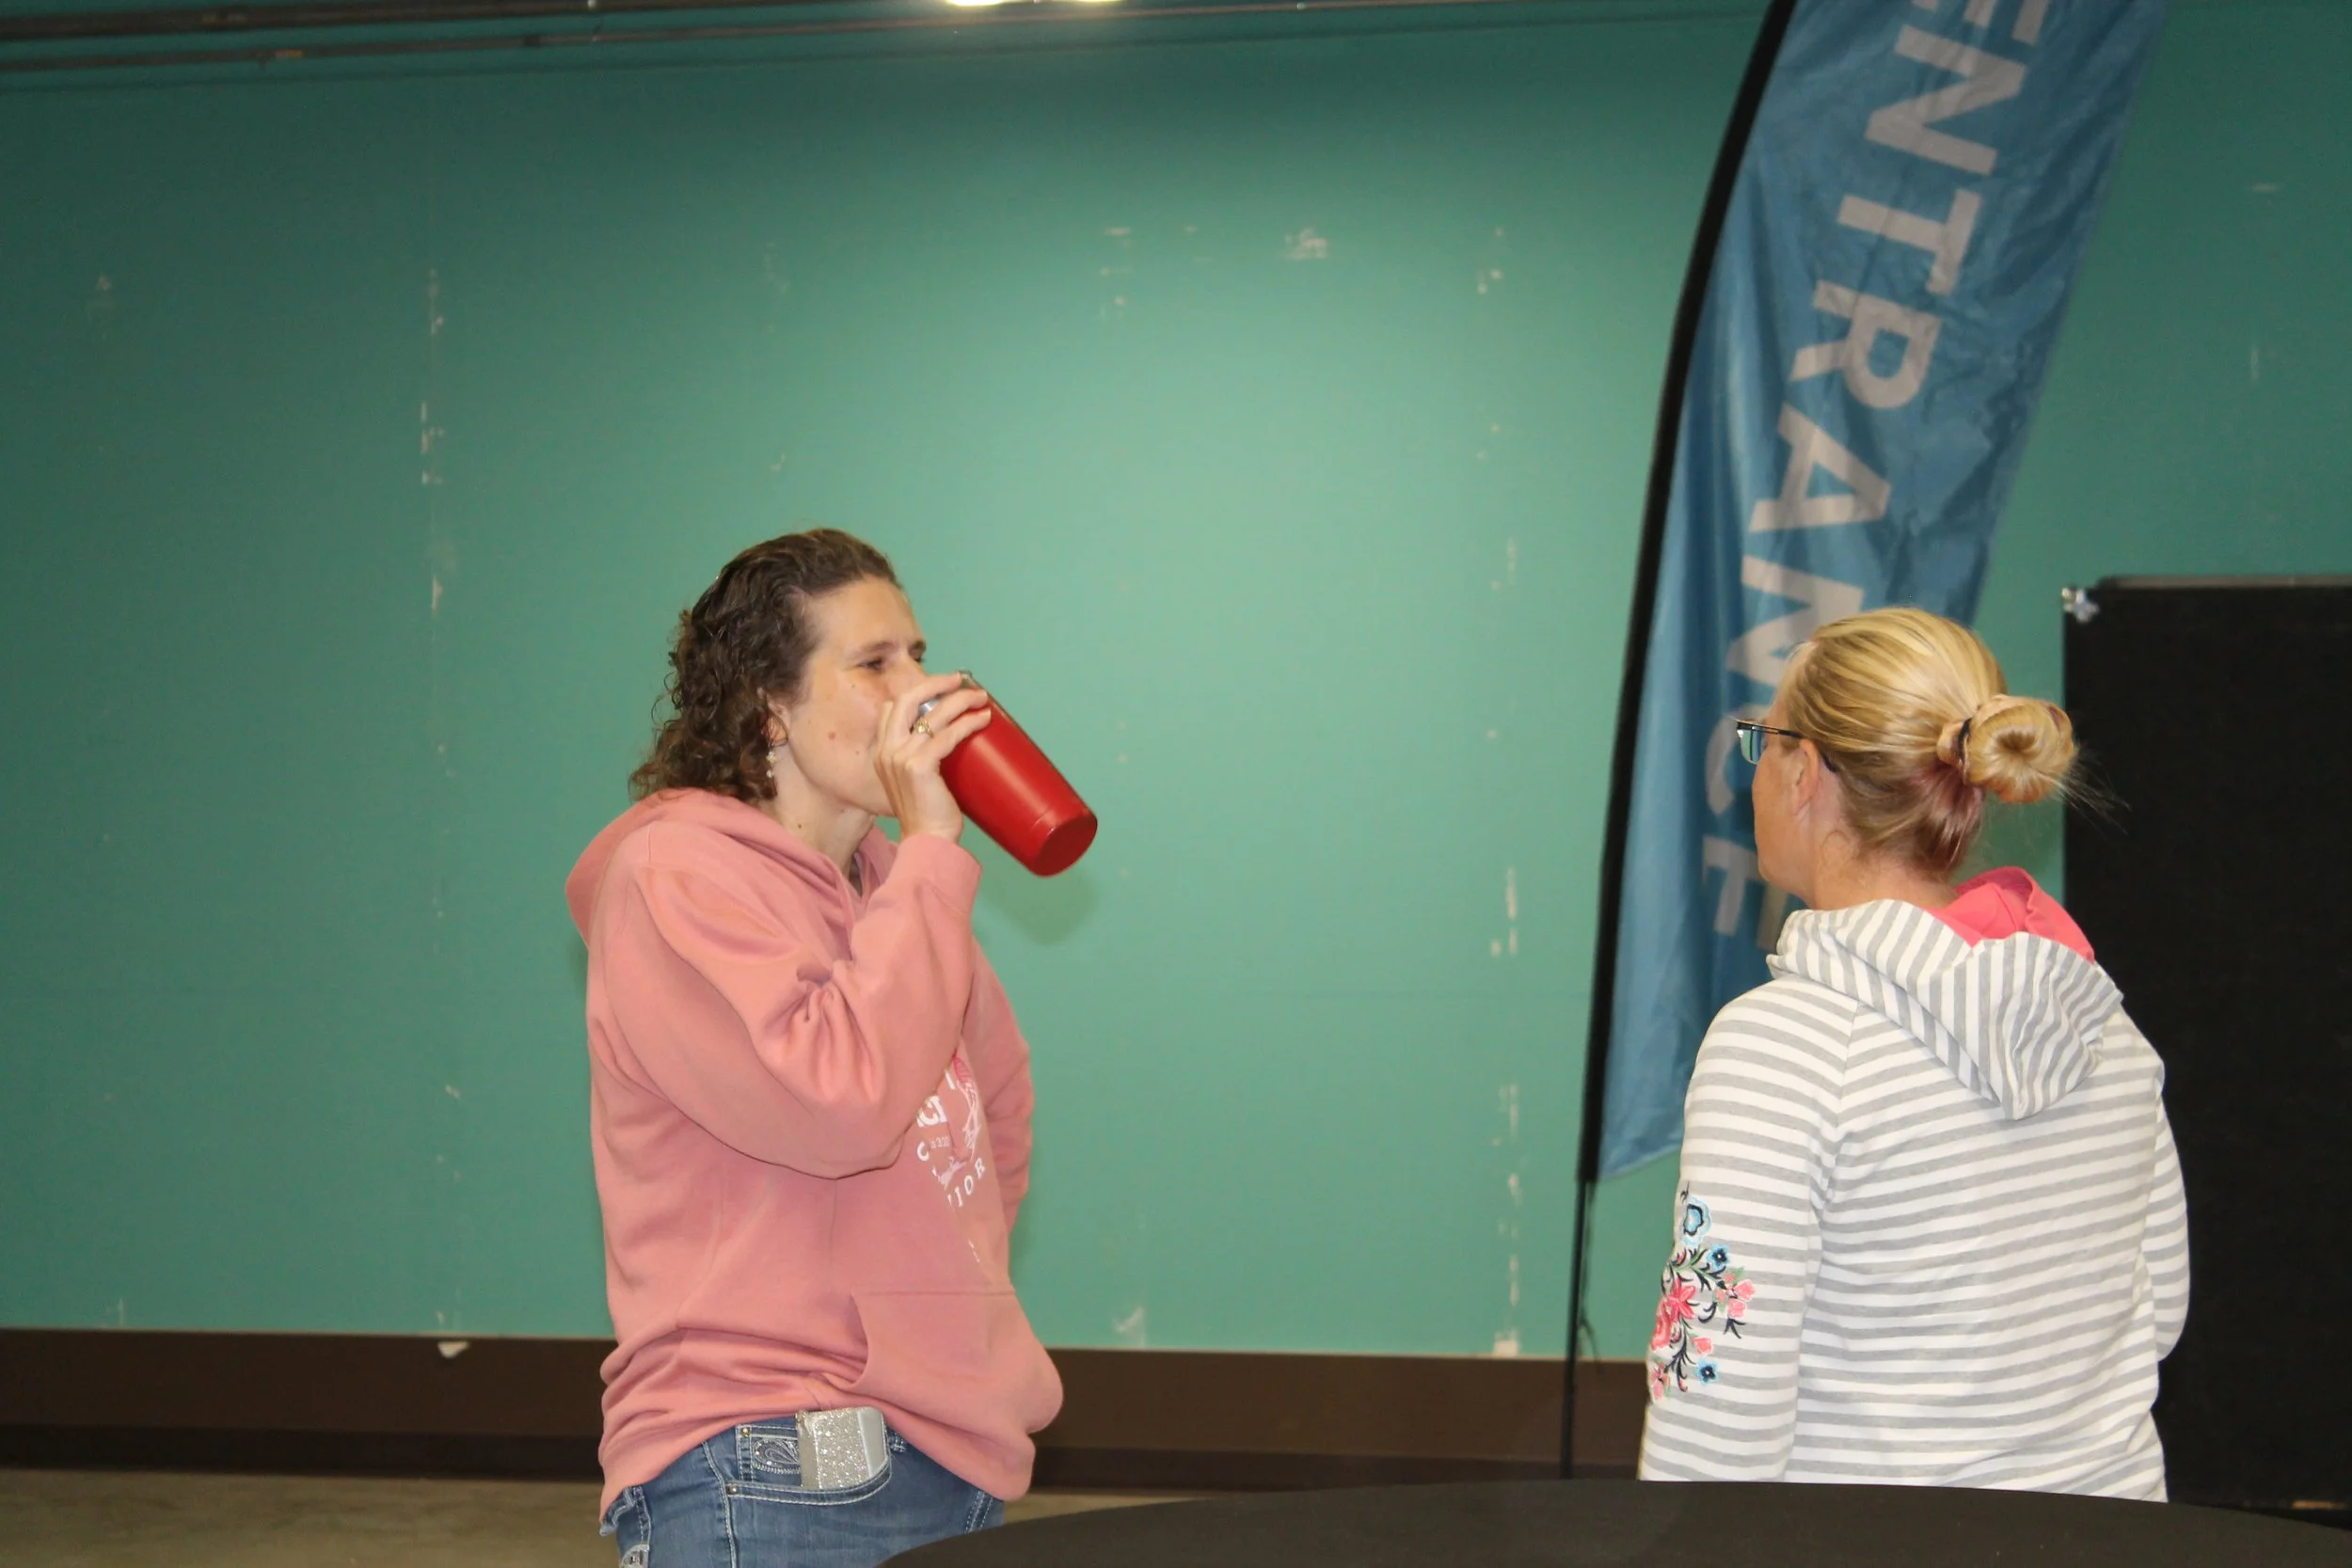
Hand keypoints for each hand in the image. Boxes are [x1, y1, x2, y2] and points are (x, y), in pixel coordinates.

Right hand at [877, 673, 992, 842]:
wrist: (927, 841)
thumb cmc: (928, 816)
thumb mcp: (914, 782)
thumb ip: (921, 761)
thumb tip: (951, 744)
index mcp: (882, 753)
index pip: (890, 709)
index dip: (916, 693)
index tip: (941, 689)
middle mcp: (886, 750)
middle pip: (907, 700)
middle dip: (935, 683)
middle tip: (960, 680)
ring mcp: (900, 757)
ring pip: (934, 714)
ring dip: (960, 700)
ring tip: (981, 698)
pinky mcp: (919, 766)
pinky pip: (948, 735)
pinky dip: (968, 723)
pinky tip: (983, 719)